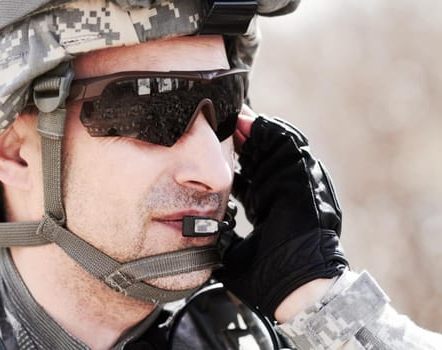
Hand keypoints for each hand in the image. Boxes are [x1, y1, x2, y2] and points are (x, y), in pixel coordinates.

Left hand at [215, 112, 347, 320]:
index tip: (213, 146)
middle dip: (241, 139)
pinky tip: (250, 122)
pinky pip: (290, 147)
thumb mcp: (232, 251)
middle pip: (260, 155)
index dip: (232, 159)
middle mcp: (281, 191)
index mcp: (268, 206)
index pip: (249, 174)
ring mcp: (295, 184)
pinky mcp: (305, 178)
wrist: (294, 285)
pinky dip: (270, 132)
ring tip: (233, 116)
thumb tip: (190, 234)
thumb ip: (215, 238)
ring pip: (275, 147)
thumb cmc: (266, 276)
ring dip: (254, 131)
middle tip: (220, 122)